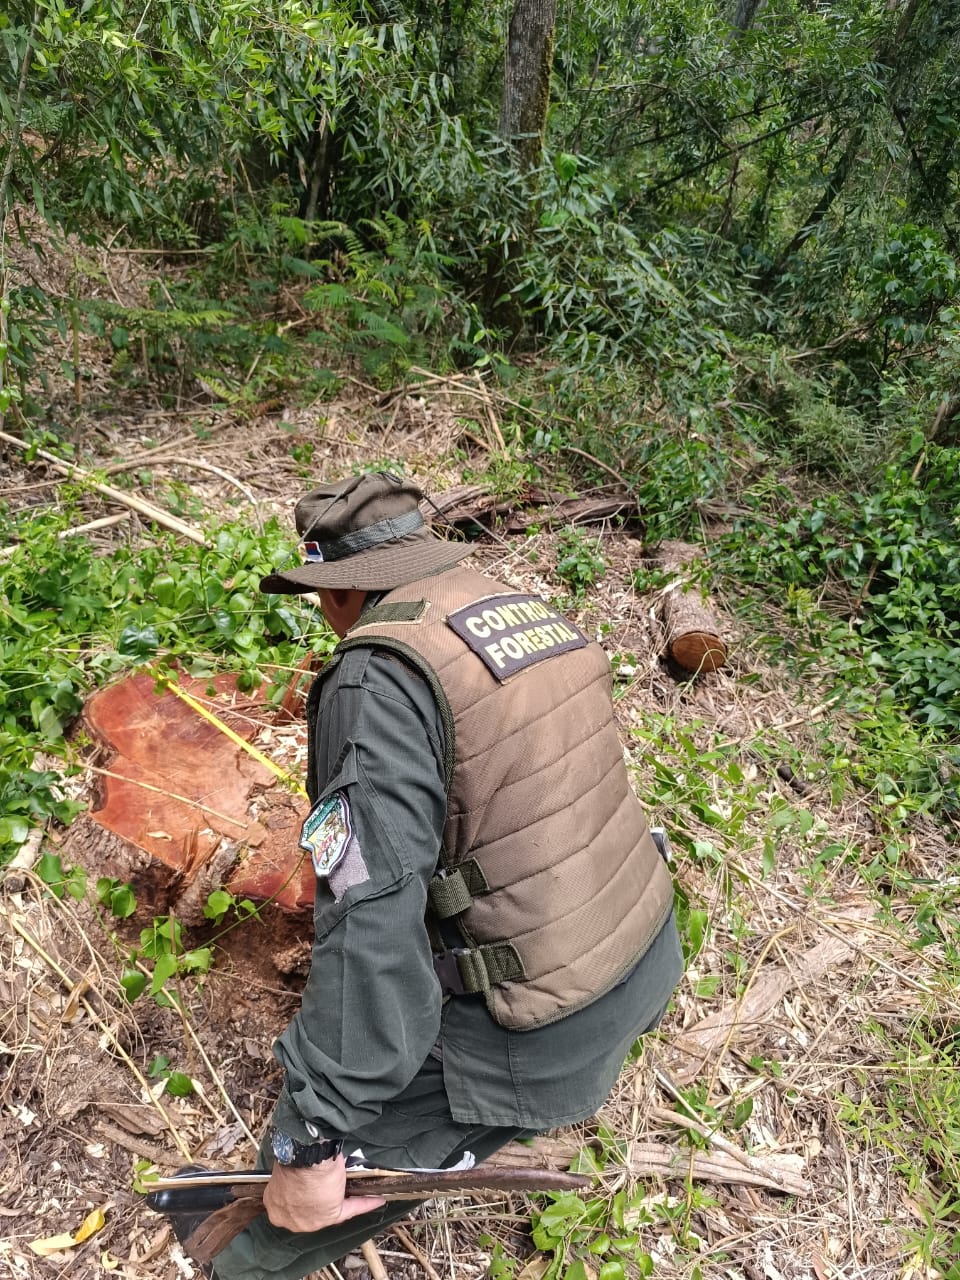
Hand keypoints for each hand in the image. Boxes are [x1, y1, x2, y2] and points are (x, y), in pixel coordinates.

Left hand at [262, 1155, 385, 1233]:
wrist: (304, 1158)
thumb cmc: (294, 1156)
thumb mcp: (289, 1165)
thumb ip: (295, 1171)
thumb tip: (305, 1160)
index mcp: (274, 1204)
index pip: (292, 1201)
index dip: (305, 1192)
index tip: (314, 1187)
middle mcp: (288, 1218)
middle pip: (310, 1208)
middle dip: (322, 1198)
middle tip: (335, 1185)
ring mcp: (308, 1221)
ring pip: (330, 1208)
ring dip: (345, 1199)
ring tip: (357, 1190)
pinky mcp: (330, 1216)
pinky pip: (350, 1210)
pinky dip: (364, 1203)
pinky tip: (375, 1199)